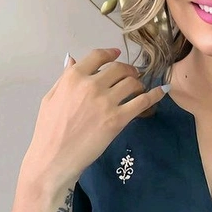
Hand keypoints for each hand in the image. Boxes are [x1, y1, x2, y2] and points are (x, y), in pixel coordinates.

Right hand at [22, 48, 167, 184]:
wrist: (54, 157)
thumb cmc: (49, 130)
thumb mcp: (51, 97)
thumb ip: (64, 78)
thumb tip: (72, 59)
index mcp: (74, 77)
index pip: (98, 56)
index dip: (110, 53)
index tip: (117, 54)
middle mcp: (91, 85)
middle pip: (119, 68)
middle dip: (128, 70)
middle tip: (132, 75)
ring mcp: (106, 102)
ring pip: (132, 82)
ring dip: (138, 83)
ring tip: (138, 89)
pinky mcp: (118, 119)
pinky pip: (143, 101)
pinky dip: (155, 94)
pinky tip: (162, 90)